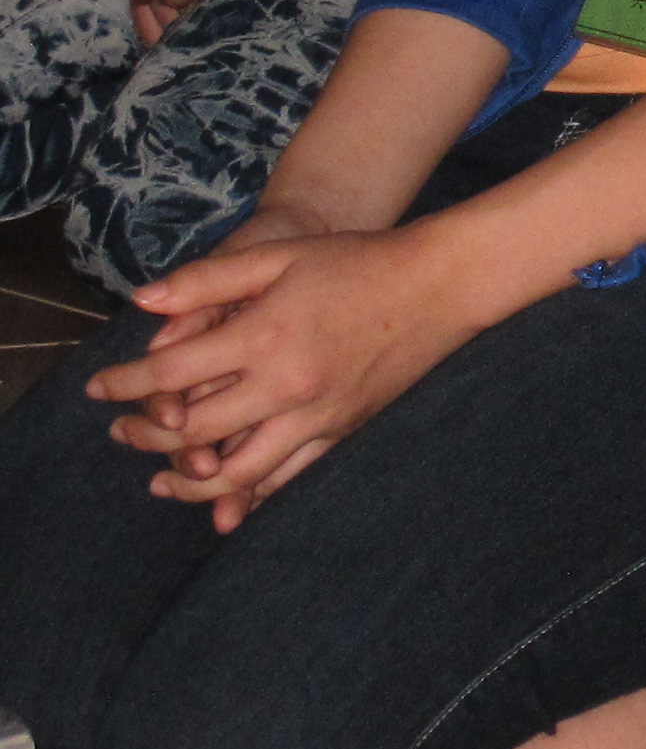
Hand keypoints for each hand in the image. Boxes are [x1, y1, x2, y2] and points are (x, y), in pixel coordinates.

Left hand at [86, 222, 491, 529]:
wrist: (442, 284)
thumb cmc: (358, 261)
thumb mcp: (278, 255)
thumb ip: (207, 278)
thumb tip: (142, 302)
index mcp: (263, 336)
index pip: (169, 375)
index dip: (124, 384)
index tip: (100, 388)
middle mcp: (285, 384)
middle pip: (191, 432)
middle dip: (145, 434)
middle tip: (121, 429)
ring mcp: (317, 415)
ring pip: (236, 473)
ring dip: (188, 481)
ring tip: (162, 479)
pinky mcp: (344, 430)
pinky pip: (288, 477)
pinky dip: (249, 493)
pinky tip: (225, 493)